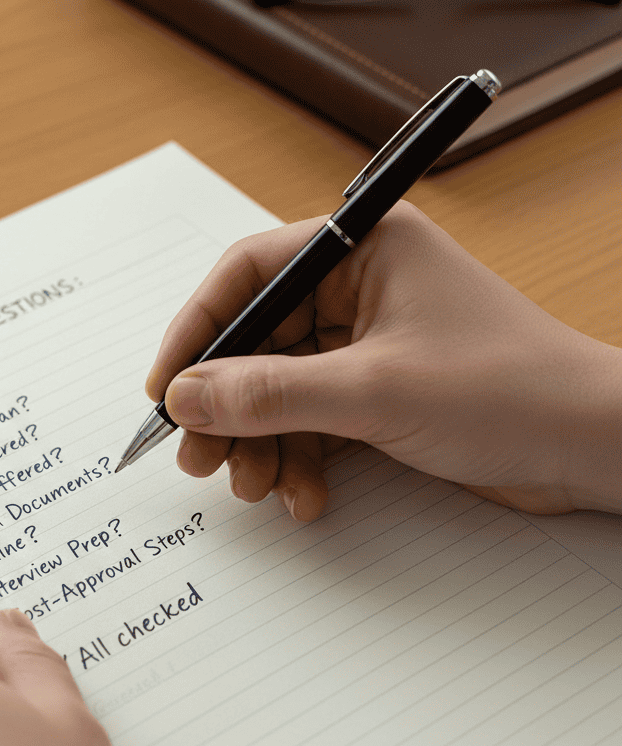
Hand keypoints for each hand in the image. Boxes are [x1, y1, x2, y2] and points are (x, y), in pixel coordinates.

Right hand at [147, 202, 621, 519]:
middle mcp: (360, 289)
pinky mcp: (378, 392)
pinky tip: (304, 495)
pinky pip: (311, 421)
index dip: (198, 331)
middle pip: (257, 342)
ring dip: (261, 443)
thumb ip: (270, 393)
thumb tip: (187, 396)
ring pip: (279, 390)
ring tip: (255, 487)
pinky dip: (300, 459)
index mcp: (363, 250)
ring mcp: (368, 344)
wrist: (591, 450)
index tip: (166, 388)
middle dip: (228, 407)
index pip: (248, 275)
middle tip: (199, 457)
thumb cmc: (508, 392)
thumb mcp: (373, 391)